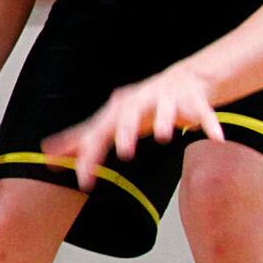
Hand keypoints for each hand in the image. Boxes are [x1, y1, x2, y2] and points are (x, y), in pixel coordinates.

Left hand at [44, 65, 223, 188]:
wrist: (180, 80)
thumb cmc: (138, 108)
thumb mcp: (109, 122)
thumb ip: (79, 139)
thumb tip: (47, 154)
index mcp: (119, 112)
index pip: (99, 135)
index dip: (90, 158)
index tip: (84, 182)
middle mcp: (141, 103)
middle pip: (130, 118)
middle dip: (127, 133)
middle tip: (123, 152)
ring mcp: (168, 100)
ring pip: (167, 111)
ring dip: (166, 122)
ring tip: (165, 137)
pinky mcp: (194, 101)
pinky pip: (204, 113)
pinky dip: (210, 125)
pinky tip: (216, 140)